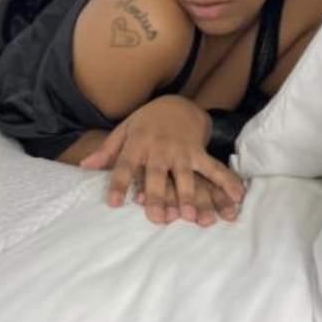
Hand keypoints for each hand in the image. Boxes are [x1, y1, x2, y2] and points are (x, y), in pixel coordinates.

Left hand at [80, 95, 245, 223]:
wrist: (177, 103)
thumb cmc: (146, 121)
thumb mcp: (124, 130)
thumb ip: (107, 151)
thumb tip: (85, 167)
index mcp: (137, 144)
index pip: (125, 165)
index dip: (120, 183)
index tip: (114, 203)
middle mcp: (159, 149)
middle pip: (156, 175)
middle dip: (157, 195)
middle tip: (157, 218)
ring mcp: (181, 151)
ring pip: (185, 176)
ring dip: (189, 196)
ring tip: (191, 216)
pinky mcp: (199, 152)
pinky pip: (213, 168)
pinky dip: (226, 182)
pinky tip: (235, 198)